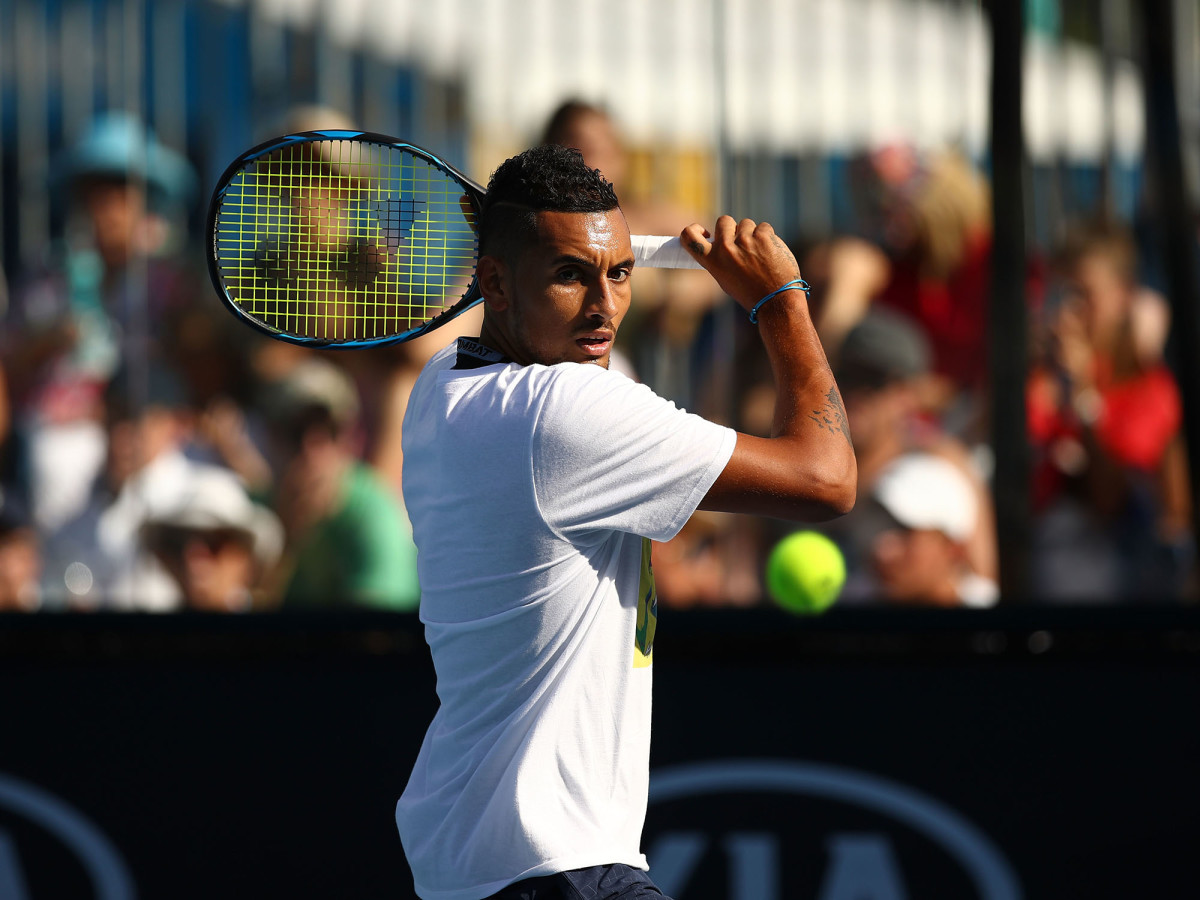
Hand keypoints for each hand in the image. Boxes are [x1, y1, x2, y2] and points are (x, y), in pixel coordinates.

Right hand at [680, 216, 802, 313]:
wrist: (776, 300)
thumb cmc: (750, 292)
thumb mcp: (725, 279)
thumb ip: (719, 258)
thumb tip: (718, 240)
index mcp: (712, 260)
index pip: (689, 236)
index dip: (694, 229)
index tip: (706, 233)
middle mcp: (726, 248)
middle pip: (723, 221)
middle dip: (732, 228)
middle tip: (740, 243)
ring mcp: (746, 240)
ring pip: (746, 224)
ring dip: (751, 233)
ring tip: (759, 253)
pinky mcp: (764, 236)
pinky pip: (763, 227)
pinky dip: (767, 237)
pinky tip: (770, 252)